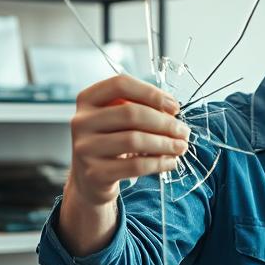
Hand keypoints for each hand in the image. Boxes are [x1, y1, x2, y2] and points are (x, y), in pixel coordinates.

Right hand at [66, 74, 190, 205]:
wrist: (90, 180)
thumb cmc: (111, 142)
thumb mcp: (118, 120)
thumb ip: (140, 108)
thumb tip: (171, 111)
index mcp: (87, 99)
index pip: (120, 84)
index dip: (151, 92)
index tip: (174, 107)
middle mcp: (81, 121)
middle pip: (131, 113)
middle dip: (164, 122)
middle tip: (184, 131)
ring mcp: (85, 148)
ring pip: (134, 140)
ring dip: (165, 143)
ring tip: (181, 147)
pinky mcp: (95, 174)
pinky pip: (135, 166)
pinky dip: (159, 163)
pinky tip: (171, 162)